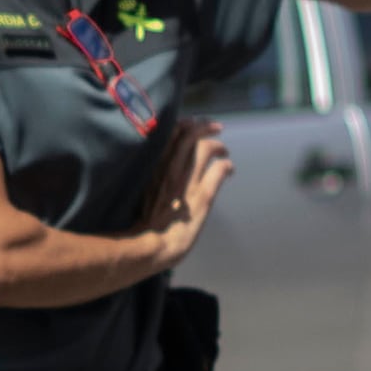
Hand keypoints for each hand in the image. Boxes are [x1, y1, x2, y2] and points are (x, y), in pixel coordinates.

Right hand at [145, 118, 233, 252]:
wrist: (149, 247)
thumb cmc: (142, 224)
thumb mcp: (141, 192)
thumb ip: (152, 176)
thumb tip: (161, 166)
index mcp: (153, 167)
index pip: (170, 133)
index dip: (184, 124)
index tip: (193, 123)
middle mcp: (170, 170)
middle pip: (190, 135)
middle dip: (205, 126)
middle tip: (215, 127)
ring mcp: (186, 182)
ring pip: (206, 148)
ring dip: (219, 146)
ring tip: (224, 151)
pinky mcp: (203, 197)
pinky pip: (219, 170)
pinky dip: (227, 166)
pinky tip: (230, 170)